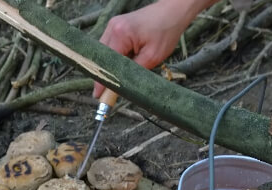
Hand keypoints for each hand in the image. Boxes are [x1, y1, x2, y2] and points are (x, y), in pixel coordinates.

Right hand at [93, 0, 215, 97]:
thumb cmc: (167, 30)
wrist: (173, 11)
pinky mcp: (117, 26)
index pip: (107, 63)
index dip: (103, 81)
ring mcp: (113, 25)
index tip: (98, 96)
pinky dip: (113, 58)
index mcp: (120, 34)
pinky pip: (109, 46)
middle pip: (101, 58)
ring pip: (104, 53)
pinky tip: (119, 68)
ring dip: (108, 67)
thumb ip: (134, 71)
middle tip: (102, 94)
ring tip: (112, 82)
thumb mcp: (152, 57)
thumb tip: (121, 85)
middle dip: (103, 75)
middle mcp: (112, 27)